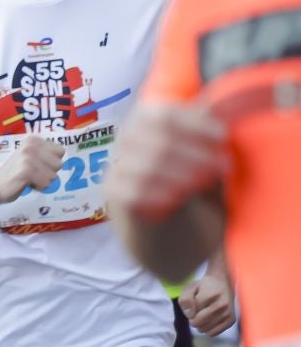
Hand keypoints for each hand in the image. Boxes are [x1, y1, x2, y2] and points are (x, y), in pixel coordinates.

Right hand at [0, 135, 65, 203]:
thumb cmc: (15, 172)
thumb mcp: (30, 156)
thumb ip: (45, 152)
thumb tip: (63, 151)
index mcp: (33, 139)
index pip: (60, 151)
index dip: (51, 162)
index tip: (37, 164)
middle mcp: (31, 145)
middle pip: (59, 163)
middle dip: (48, 172)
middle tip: (32, 172)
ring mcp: (28, 157)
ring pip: (53, 175)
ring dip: (43, 181)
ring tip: (29, 178)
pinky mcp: (27, 170)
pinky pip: (46, 183)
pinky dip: (39, 187)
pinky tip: (26, 183)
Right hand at [107, 102, 229, 220]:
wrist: (175, 237)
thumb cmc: (195, 189)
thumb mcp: (206, 157)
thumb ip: (208, 135)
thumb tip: (231, 109)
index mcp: (146, 123)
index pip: (161, 113)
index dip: (195, 121)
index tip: (223, 136)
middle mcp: (126, 143)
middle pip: (156, 138)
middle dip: (197, 151)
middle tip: (224, 165)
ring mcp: (117, 170)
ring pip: (149, 165)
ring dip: (187, 173)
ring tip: (210, 183)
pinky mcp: (115, 197)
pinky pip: (138, 192)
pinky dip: (166, 193)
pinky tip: (184, 198)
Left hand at [179, 269, 236, 335]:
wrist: (224, 283)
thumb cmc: (204, 286)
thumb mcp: (190, 288)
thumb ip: (185, 300)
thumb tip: (190, 315)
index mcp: (211, 295)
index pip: (192, 312)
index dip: (188, 310)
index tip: (193, 304)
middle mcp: (222, 305)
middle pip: (197, 322)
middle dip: (192, 318)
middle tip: (197, 311)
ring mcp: (228, 313)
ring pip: (204, 329)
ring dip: (200, 324)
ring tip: (203, 314)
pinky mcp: (231, 320)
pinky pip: (213, 333)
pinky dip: (208, 329)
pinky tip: (209, 320)